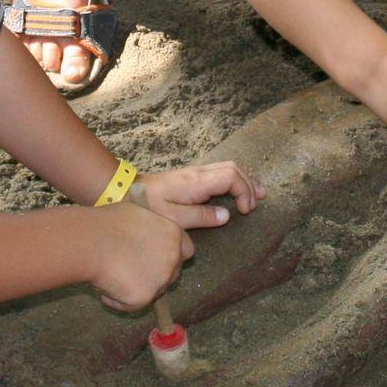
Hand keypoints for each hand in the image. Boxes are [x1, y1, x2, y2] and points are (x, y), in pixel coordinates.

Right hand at [89, 201, 193, 310]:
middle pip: (173, 273)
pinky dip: (118, 299)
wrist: (91, 242)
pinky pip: (132, 304)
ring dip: (138, 288)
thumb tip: (145, 234)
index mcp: (173, 235)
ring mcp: (161, 280)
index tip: (157, 257)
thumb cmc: (108, 223)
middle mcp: (173, 259)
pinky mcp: (145, 297)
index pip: (186, 250)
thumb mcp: (137, 214)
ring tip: (112, 276)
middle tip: (134, 270)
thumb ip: (150, 228)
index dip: (171, 255)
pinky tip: (104, 285)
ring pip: (153, 291)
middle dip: (158, 274)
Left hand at [135, 160, 265, 230]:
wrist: (128, 192)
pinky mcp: (192, 177)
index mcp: (197, 182)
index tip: (244, 211)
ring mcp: (196, 173)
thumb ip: (201, 216)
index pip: (231, 177)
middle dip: (248, 185)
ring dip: (244, 180)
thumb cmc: (149, 207)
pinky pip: (220, 173)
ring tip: (258, 194)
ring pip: (228, 168)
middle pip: (233, 169)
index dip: (243, 192)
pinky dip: (234, 180)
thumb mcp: (173, 218)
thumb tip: (227, 216)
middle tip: (253, 206)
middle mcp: (199, 173)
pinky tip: (239, 191)